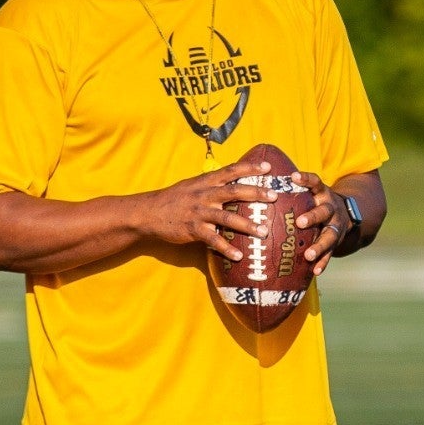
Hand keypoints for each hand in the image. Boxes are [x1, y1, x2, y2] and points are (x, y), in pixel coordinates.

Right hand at [129, 161, 270, 264]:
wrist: (149, 212)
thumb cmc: (173, 199)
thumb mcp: (192, 185)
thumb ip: (211, 184)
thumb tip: (231, 182)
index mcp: (205, 182)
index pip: (230, 171)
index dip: (249, 168)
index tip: (267, 168)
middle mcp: (204, 195)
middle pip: (234, 191)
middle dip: (256, 193)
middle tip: (274, 197)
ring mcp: (199, 212)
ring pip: (227, 217)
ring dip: (247, 224)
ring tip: (263, 232)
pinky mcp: (193, 230)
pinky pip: (213, 240)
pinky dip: (226, 248)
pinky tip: (238, 256)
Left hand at [290, 172, 352, 274]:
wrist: (346, 214)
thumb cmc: (316, 203)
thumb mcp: (311, 192)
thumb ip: (292, 191)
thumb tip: (257, 183)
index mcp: (322, 194)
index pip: (315, 182)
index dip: (306, 179)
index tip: (293, 177)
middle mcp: (330, 208)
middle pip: (324, 211)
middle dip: (312, 217)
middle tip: (299, 222)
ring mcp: (335, 225)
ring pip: (329, 235)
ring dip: (319, 245)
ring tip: (308, 255)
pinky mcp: (337, 241)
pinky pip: (331, 253)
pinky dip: (323, 262)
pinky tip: (315, 271)